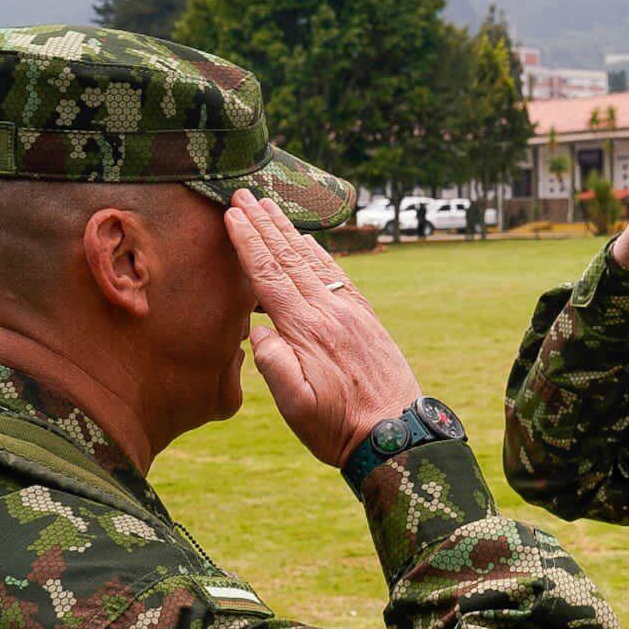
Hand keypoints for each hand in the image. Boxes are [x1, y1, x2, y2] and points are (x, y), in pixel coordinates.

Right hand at [225, 190, 421, 466]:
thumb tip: (255, 329)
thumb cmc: (340, 428)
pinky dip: (320, 254)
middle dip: (263, 223)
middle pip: (289, 258)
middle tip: (243, 192)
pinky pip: (338, 276)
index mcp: (307, 331)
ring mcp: (351, 313)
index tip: (230, 214)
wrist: (398, 436)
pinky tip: (309, 242)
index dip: (248, 243)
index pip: (269, 276)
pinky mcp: (367, 319)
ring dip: (288, 231)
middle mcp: (330, 313)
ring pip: (314, 261)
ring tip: (269, 205)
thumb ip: (274, 366)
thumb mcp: (298, 408)